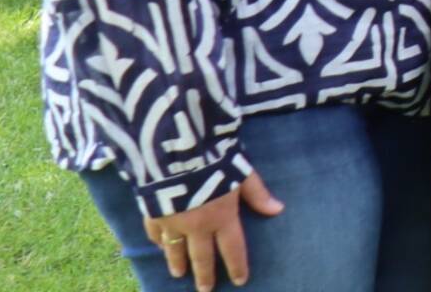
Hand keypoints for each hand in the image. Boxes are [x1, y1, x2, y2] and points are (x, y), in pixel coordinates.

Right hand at [143, 173, 283, 291]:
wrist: (176, 152)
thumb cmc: (215, 159)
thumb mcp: (241, 173)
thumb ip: (257, 194)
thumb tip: (278, 209)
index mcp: (222, 217)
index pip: (233, 249)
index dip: (237, 266)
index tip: (239, 281)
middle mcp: (197, 226)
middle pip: (202, 256)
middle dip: (204, 275)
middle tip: (205, 290)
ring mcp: (172, 222)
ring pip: (175, 250)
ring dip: (178, 263)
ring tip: (179, 274)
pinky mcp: (152, 213)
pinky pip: (155, 232)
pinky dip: (157, 241)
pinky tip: (158, 246)